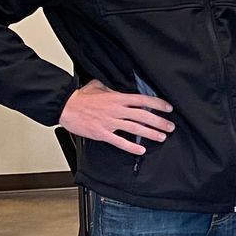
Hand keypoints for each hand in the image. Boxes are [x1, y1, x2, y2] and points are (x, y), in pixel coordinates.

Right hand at [59, 79, 173, 155]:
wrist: (65, 106)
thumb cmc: (81, 98)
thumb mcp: (98, 86)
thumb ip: (111, 87)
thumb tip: (117, 85)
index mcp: (117, 98)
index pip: (142, 100)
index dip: (157, 104)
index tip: (168, 108)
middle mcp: (116, 110)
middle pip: (143, 116)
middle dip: (159, 122)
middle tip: (170, 127)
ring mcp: (110, 122)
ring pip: (135, 128)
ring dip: (150, 133)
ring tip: (161, 137)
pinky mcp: (102, 133)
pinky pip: (119, 141)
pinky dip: (131, 146)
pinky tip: (141, 149)